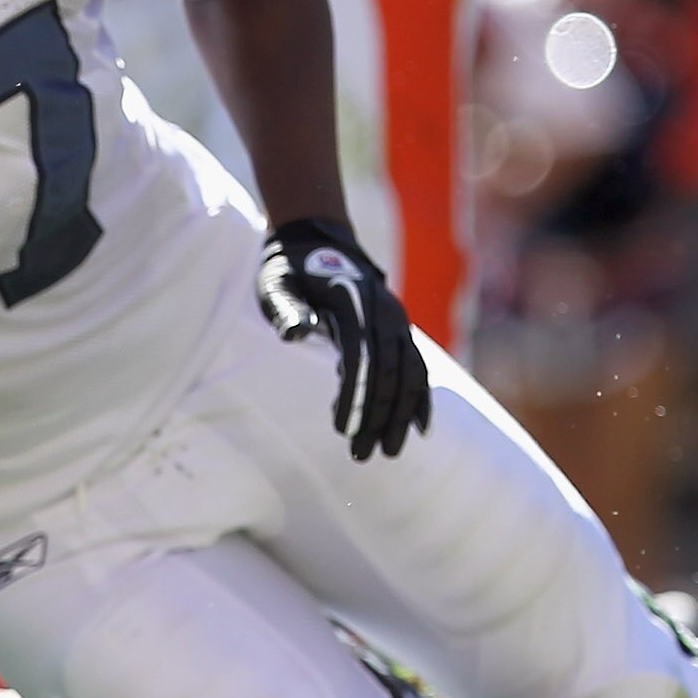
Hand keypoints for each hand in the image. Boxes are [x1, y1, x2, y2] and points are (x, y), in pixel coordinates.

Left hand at [257, 216, 430, 459]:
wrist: (316, 242)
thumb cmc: (289, 269)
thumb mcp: (276, 283)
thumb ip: (286, 307)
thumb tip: (296, 332)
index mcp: (353, 301)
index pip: (360, 356)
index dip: (354, 395)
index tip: (341, 429)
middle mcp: (384, 311)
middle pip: (389, 372)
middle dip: (378, 416)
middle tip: (361, 455)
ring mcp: (397, 321)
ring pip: (410, 374)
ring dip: (401, 415)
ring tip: (389, 451)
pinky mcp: (400, 331)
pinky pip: (419, 368)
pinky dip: (421, 398)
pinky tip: (420, 429)